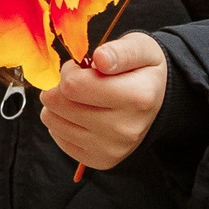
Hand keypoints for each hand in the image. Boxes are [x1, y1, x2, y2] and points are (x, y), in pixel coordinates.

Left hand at [39, 33, 168, 171]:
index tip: (81, 68)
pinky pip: (58, 138)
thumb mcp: (139, 48)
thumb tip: (101, 59)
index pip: (73, 85)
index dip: (70, 71)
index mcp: (138, 97)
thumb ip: (120, 51)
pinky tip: (80, 115)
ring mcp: (113, 149)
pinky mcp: (100, 161)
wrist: (156, 100)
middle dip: (60, 87)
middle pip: (59, 104)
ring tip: (80, 98)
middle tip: (78, 82)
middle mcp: (127, 129)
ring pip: (53, 121)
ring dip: (58, 105)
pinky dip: (62, 123)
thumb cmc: (141, 70)